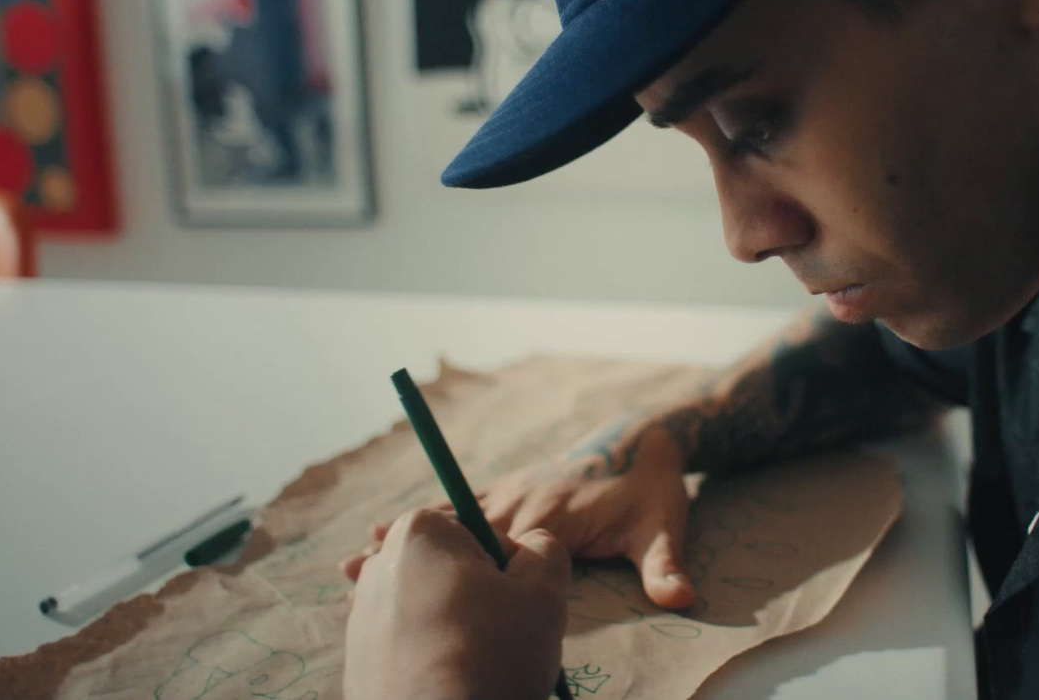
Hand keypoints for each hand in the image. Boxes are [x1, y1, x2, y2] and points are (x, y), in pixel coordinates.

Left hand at [342, 508, 568, 699]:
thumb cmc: (492, 654)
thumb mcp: (544, 591)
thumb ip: (544, 550)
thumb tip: (530, 546)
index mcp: (418, 534)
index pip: (480, 534)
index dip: (508, 569)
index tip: (515, 605)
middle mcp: (379, 567)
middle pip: (450, 572)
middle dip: (479, 600)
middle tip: (500, 639)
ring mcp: (360, 616)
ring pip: (430, 609)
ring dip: (458, 630)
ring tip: (476, 666)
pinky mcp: (356, 660)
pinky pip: (407, 645)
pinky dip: (432, 658)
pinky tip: (451, 683)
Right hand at [347, 420, 695, 608]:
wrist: (646, 439)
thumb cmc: (652, 489)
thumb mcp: (663, 526)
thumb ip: (665, 565)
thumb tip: (682, 598)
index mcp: (549, 518)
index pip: (495, 551)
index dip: (456, 571)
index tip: (414, 588)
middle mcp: (521, 500)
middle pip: (457, 535)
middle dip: (411, 556)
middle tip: (357, 574)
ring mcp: (512, 490)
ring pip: (450, 519)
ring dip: (407, 539)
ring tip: (356, 561)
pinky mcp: (510, 485)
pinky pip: (460, 501)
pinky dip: (426, 518)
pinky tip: (386, 535)